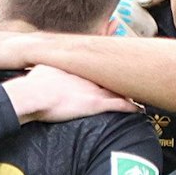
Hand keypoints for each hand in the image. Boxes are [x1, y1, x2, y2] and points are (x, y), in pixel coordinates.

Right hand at [1, 65, 138, 123]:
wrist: (35, 95)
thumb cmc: (34, 84)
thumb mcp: (42, 69)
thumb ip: (49, 69)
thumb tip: (43, 69)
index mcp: (78, 68)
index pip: (99, 64)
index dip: (109, 65)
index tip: (117, 64)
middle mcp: (90, 77)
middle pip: (114, 75)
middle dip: (125, 75)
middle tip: (137, 73)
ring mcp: (95, 90)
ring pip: (120, 90)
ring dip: (130, 92)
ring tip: (140, 92)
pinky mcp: (97, 104)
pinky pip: (120, 106)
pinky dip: (132, 108)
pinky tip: (141, 110)